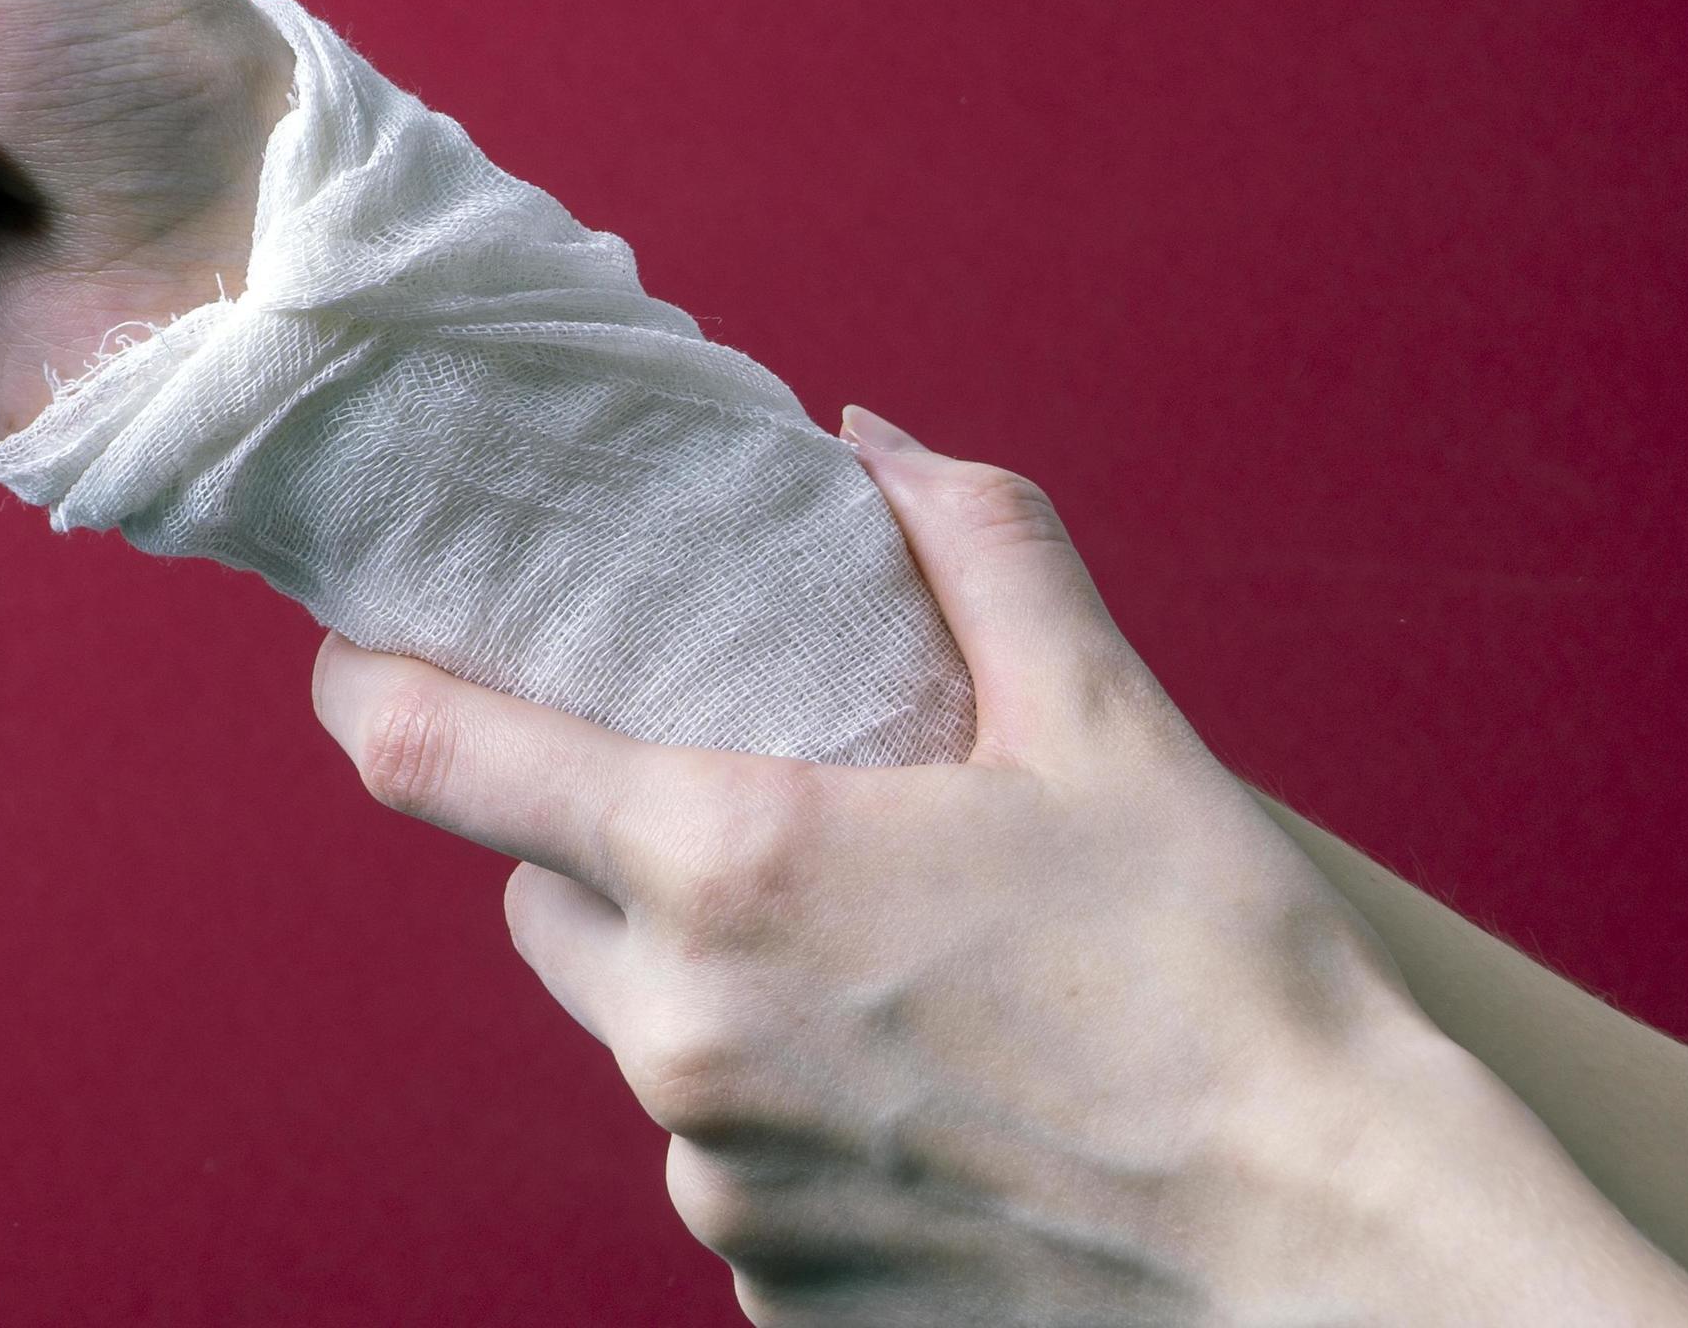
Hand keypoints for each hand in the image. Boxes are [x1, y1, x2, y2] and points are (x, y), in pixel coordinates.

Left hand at [311, 407, 1687, 1325]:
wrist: (1323, 1249)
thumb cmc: (1220, 980)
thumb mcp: (1105, 726)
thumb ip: (972, 547)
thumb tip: (868, 444)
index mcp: (733, 868)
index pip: (432, 757)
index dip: (372, 683)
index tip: (364, 647)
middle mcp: (684, 1040)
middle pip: (543, 901)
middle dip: (611, 840)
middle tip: (755, 802)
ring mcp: (720, 1185)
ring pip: (643, 1039)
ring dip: (714, 983)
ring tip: (897, 971)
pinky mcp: (773, 1293)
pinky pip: (730, 1164)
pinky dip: (792, 1114)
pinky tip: (932, 1098)